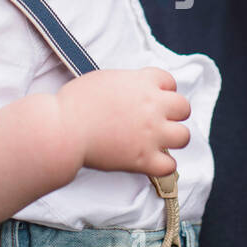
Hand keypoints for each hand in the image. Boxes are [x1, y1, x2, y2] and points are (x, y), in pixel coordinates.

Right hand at [57, 67, 190, 177]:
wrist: (63, 129)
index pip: (169, 81)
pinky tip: (151, 162)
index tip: (154, 98)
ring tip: (159, 142)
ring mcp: (151, 134)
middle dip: (174, 113)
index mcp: (142, 82)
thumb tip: (128, 93)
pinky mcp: (144, 159)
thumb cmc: (73, 103)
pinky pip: (169, 166)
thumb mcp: (103, 80)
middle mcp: (152, 106)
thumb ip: (124, 85)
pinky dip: (163, 166)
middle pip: (183, 107)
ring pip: (184, 136)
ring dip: (173, 139)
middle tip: (159, 120)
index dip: (163, 90)